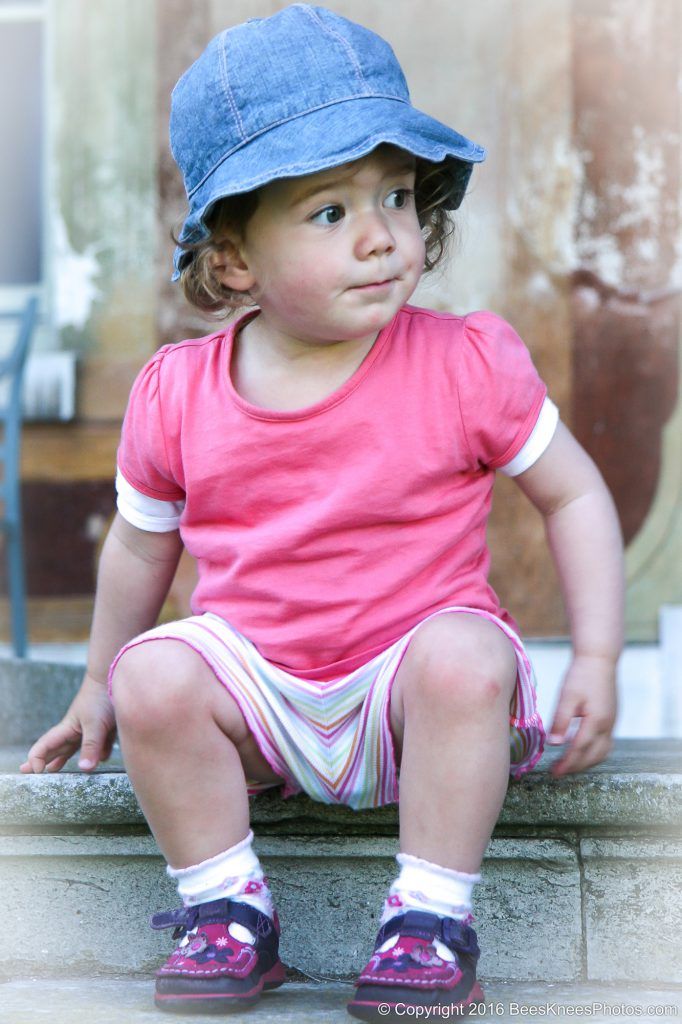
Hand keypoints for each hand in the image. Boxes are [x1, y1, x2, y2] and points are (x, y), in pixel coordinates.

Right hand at [19, 671, 116, 773]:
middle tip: (28, 771)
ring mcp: (90, 729)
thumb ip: (91, 745)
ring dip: (65, 758)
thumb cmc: (101, 698)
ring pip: (75, 748)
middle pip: (56, 748)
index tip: (36, 771)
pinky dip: (101, 751)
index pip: (45, 745)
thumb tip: (84, 769)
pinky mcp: (105, 729)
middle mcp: (76, 730)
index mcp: (67, 729)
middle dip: (43, 759)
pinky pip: (100, 746)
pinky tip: (103, 756)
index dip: (36, 758)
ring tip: (54, 767)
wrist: (117, 676)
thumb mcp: (95, 724)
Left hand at [547, 654, 617, 776]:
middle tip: (557, 772)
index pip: (579, 749)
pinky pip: (605, 743)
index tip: (553, 772)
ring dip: (586, 762)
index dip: (566, 763)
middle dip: (575, 766)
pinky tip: (581, 750)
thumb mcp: (567, 696)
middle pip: (593, 756)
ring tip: (568, 765)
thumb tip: (553, 744)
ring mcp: (612, 722)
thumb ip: (561, 721)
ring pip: (602, 752)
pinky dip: (594, 753)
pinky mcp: (611, 718)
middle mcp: (607, 725)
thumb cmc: (581, 674)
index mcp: (596, 721)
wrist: (599, 658)